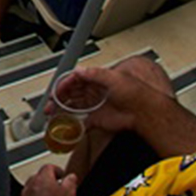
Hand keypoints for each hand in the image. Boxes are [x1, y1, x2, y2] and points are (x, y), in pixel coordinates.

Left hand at [17, 165, 76, 195]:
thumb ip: (70, 182)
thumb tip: (71, 177)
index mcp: (42, 179)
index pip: (49, 167)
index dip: (58, 170)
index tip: (63, 175)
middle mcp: (30, 185)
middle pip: (39, 177)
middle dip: (48, 182)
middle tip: (58, 190)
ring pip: (32, 189)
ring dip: (40, 192)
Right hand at [45, 65, 161, 137]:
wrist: (146, 113)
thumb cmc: (135, 93)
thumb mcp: (113, 77)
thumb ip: (94, 73)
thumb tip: (79, 70)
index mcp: (96, 80)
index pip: (73, 80)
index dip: (62, 85)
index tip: (55, 91)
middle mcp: (94, 92)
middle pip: (71, 93)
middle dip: (58, 98)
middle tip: (49, 104)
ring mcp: (96, 106)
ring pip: (73, 106)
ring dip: (62, 109)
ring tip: (52, 113)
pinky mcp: (99, 120)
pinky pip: (82, 121)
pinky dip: (73, 123)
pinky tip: (66, 124)